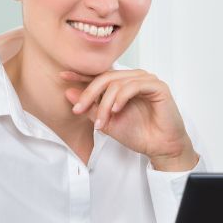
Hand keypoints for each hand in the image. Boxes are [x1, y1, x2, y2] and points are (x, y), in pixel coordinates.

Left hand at [61, 69, 198, 170]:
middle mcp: (134, 78)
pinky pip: (134, 85)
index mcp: (123, 84)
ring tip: (102, 122)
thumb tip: (69, 93)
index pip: (100, 75)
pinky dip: (121, 97)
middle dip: (89, 94)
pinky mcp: (157, 86)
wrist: (159, 147)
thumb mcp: (107, 122)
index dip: (82, 75)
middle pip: (106, 77)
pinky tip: (116, 110)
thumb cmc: (139, 134)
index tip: (63, 76)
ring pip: (117, 82)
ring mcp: (146, 80)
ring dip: (105, 103)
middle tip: (79, 110)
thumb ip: (90, 108)